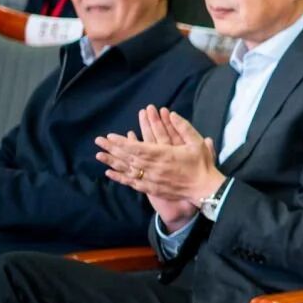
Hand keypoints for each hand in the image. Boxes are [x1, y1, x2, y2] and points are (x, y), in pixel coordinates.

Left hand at [95, 106, 223, 228]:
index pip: (138, 147)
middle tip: (98, 141)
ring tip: (98, 155)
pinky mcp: (152, 189)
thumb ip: (184, 128)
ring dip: (112, 162)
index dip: (122, 142)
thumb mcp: (197, 143)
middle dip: (112, 149)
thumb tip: (172, 114)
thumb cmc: (202, 165)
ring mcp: (151, 179)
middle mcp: (154, 167)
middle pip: (128, 157)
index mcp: (164, 155)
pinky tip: (110, 173)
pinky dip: (120, 178)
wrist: (205, 188)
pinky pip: (133, 183)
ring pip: (127, 170)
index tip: (110, 136)